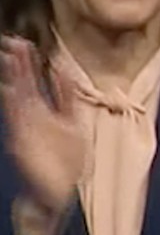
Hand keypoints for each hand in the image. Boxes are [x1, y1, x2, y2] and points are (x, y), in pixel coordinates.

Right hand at [0, 37, 84, 209]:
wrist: (59, 192)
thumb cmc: (66, 161)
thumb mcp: (72, 122)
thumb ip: (67, 96)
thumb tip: (63, 70)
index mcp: (45, 111)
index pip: (35, 81)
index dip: (30, 63)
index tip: (26, 44)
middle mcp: (33, 117)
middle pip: (23, 85)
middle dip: (19, 65)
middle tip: (14, 42)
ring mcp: (27, 128)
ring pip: (18, 97)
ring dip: (14, 78)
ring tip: (10, 58)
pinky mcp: (23, 142)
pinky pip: (18, 120)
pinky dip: (14, 104)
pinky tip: (11, 88)